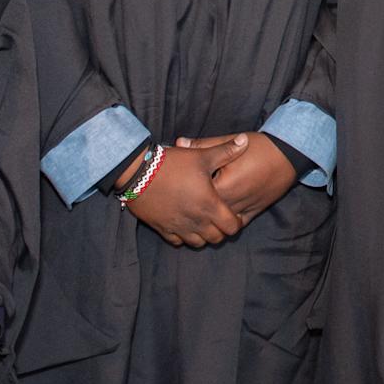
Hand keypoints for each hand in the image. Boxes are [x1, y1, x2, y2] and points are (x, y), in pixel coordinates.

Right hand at [121, 140, 248, 247]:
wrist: (138, 172)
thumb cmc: (173, 163)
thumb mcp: (202, 156)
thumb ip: (227, 151)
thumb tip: (245, 139)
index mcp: (209, 205)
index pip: (232, 227)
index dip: (236, 221)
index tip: (232, 213)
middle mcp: (196, 221)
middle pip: (217, 238)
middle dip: (221, 230)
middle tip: (218, 217)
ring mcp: (178, 227)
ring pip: (198, 243)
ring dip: (203, 235)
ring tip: (202, 221)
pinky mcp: (162, 229)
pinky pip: (177, 242)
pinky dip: (183, 236)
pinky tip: (184, 223)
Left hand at [190, 132, 299, 226]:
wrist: (288, 156)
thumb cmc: (259, 147)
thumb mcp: (228, 141)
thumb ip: (203, 145)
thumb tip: (179, 142)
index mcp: (223, 186)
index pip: (195, 195)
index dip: (183, 189)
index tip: (176, 184)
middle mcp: (232, 202)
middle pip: (205, 213)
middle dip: (193, 207)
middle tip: (181, 200)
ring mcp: (243, 210)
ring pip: (219, 224)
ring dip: (208, 219)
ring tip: (196, 212)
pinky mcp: (253, 214)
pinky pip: (235, 225)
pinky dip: (225, 224)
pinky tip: (217, 219)